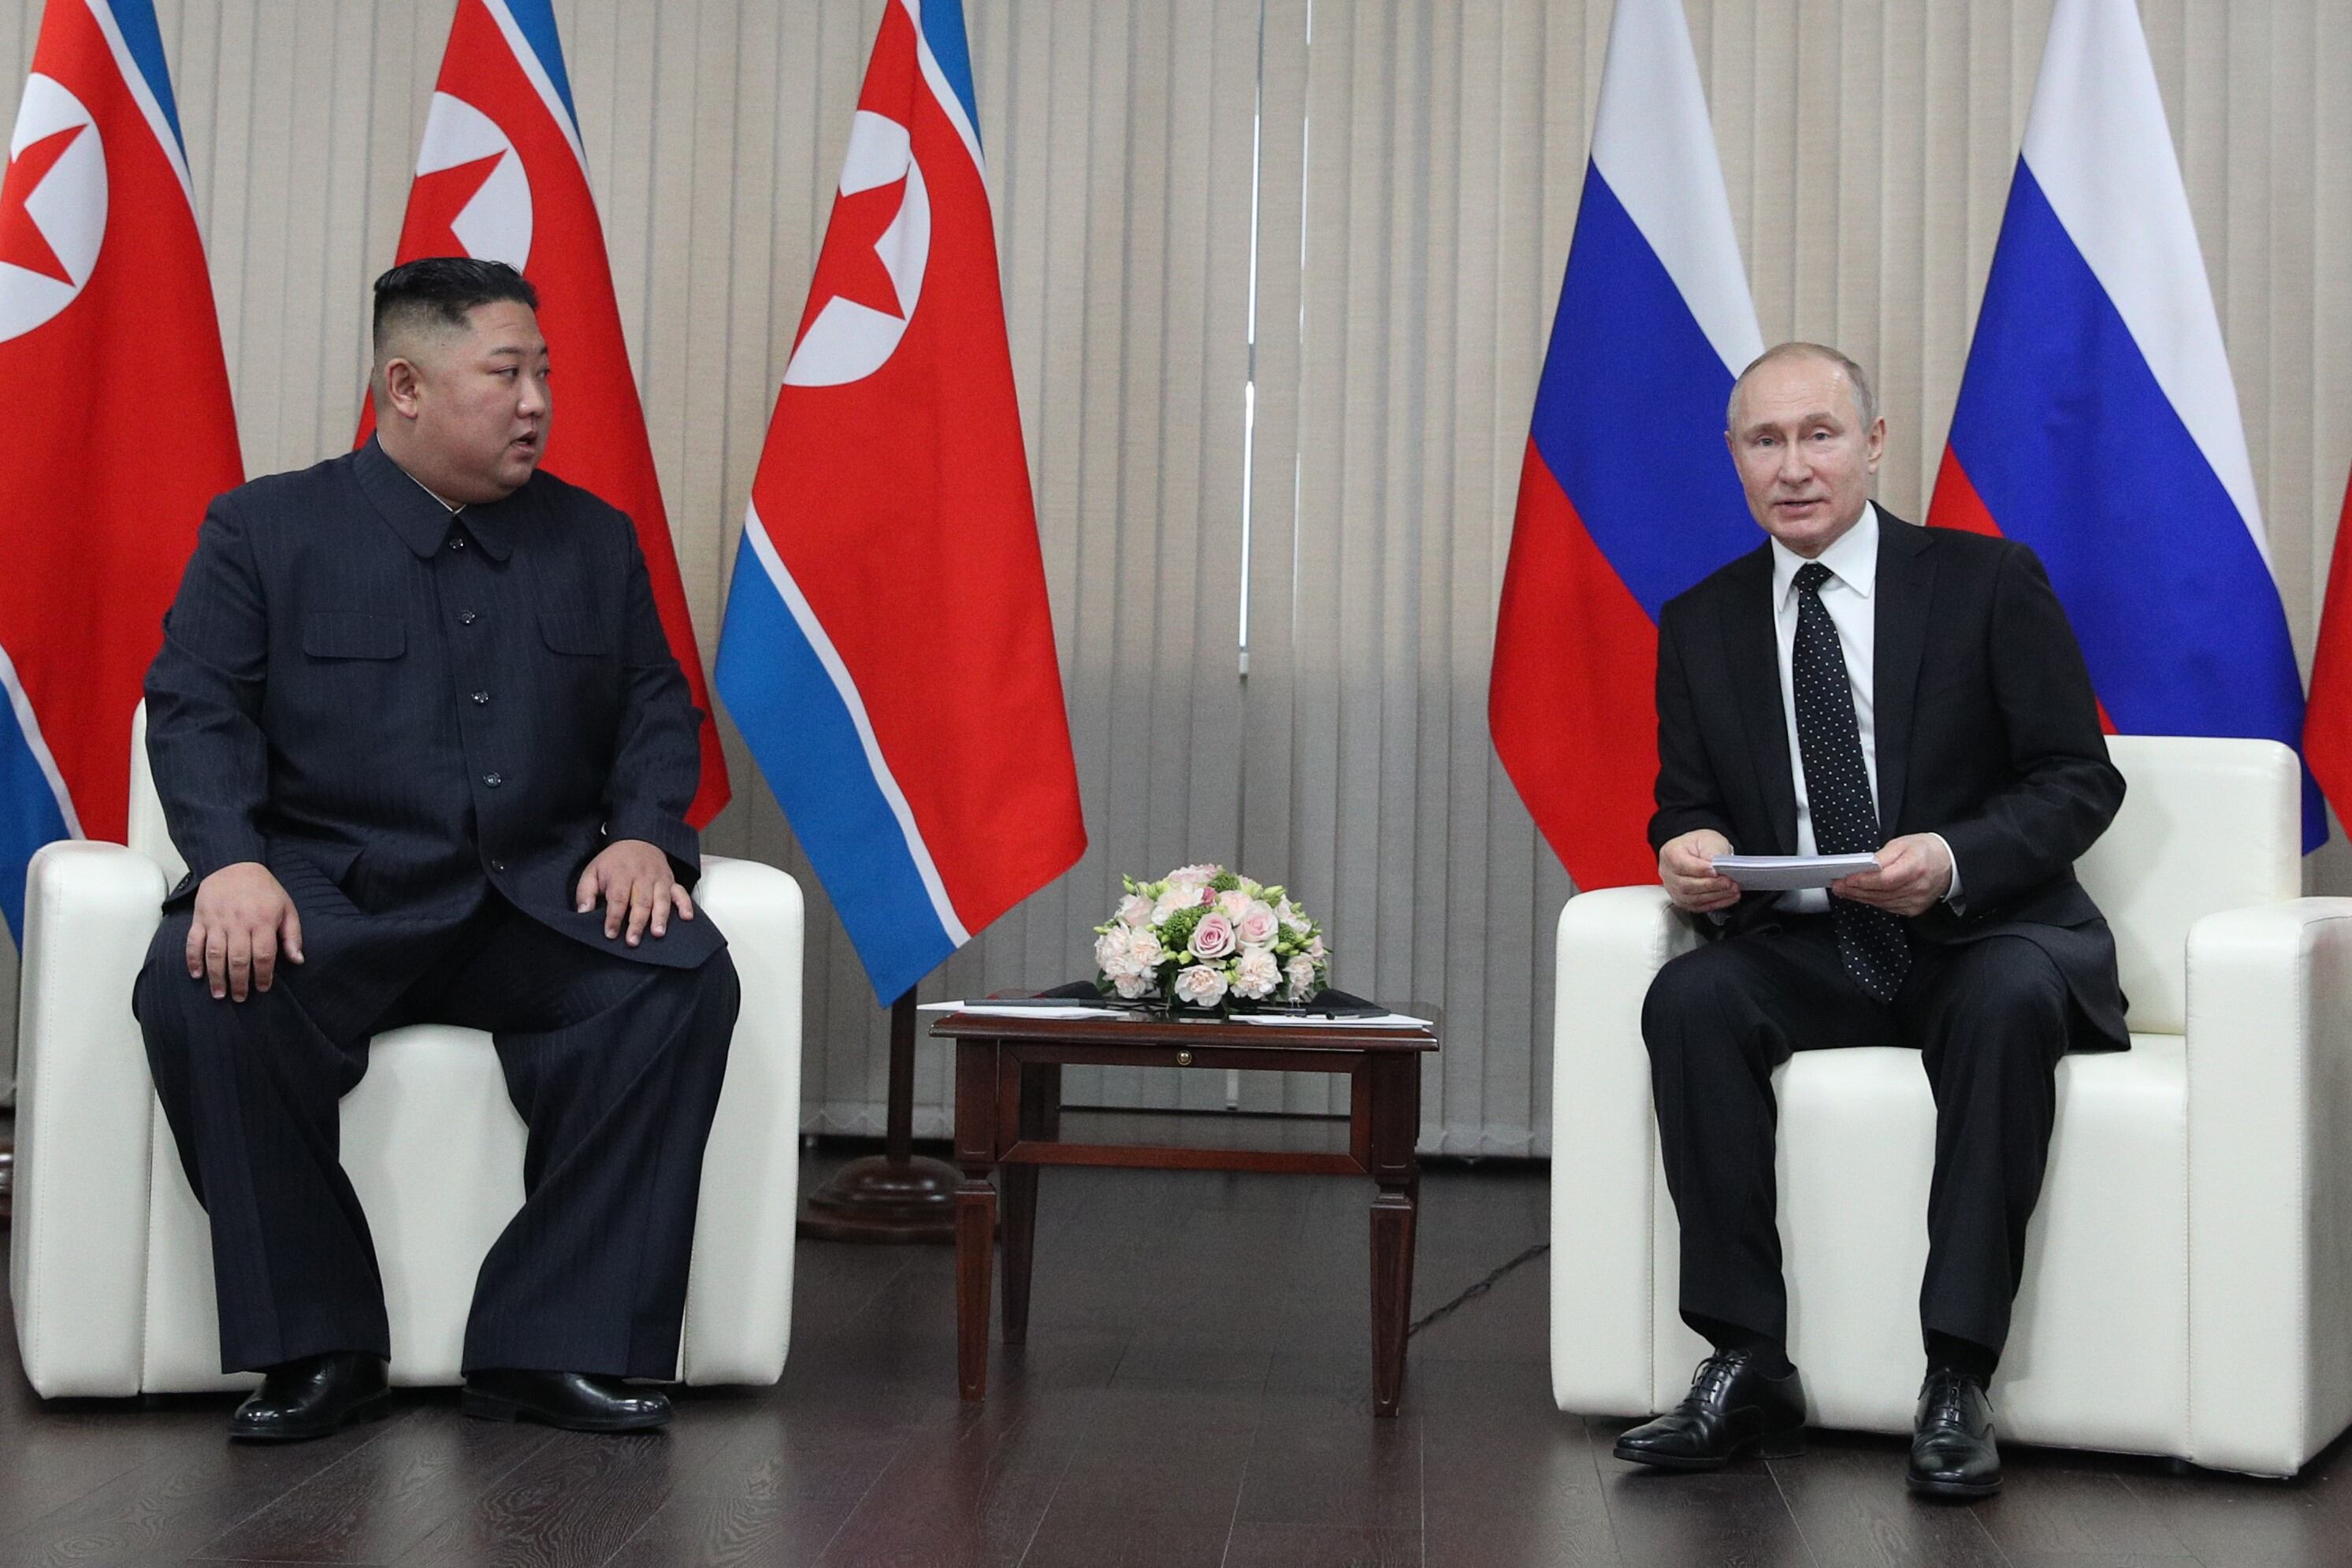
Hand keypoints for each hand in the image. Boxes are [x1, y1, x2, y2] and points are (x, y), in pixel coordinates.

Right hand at [188, 862, 302, 1001]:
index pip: (263, 955)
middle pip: (238, 959)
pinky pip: (193, 941)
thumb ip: (292, 935)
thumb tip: (298, 960)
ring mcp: (217, 920)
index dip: (263, 975)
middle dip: (239, 982)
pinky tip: (197, 975)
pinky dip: (193, 959)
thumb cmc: (265, 890)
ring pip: (215, 954)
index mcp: (263, 921)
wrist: (235, 864)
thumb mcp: (286, 908)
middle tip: (240, 998)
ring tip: (219, 994)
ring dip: (216, 976)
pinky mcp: (200, 918)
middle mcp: (239, 922)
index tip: (263, 988)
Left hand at [575, 839, 693, 945]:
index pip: (618, 898)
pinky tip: (686, 917)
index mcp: (621, 874)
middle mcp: (642, 876)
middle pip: (641, 902)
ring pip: (661, 900)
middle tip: (632, 941)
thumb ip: (585, 892)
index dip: (614, 917)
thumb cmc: (614, 862)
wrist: (638, 840)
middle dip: (637, 922)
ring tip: (657, 933)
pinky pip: (681, 893)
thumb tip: (583, 913)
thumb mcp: (592, 871)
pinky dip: (685, 905)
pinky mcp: (671, 881)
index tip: (610, 933)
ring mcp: (659, 879)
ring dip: (660, 917)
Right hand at [1659, 829, 1739, 913]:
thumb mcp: (1709, 840)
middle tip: (1728, 882)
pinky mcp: (1683, 901)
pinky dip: (1716, 903)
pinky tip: (1728, 897)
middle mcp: (1668, 873)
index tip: (1715, 871)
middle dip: (1711, 885)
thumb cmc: (1701, 844)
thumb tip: (1717, 867)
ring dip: (1715, 895)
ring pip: (1693, 898)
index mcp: (1670, 853)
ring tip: (1732, 889)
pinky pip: (1698, 906)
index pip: (1681, 865)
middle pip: (1686, 885)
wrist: (1699, 852)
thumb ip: (1712, 853)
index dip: (1699, 870)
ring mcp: (1674, 889)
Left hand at [1831, 833, 1953, 917]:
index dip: (1863, 880)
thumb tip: (1863, 865)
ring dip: (1860, 897)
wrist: (1948, 863)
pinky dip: (1873, 901)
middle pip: (1880, 893)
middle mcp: (1917, 887)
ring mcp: (1916, 901)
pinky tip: (1862, 895)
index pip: (1884, 879)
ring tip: (1844, 890)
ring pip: (1881, 903)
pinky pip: (1887, 907)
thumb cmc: (1926, 851)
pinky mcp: (1914, 909)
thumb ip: (1881, 856)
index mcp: (1915, 867)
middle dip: (1855, 889)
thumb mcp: (1902, 843)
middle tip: (1838, 885)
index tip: (1846, 878)